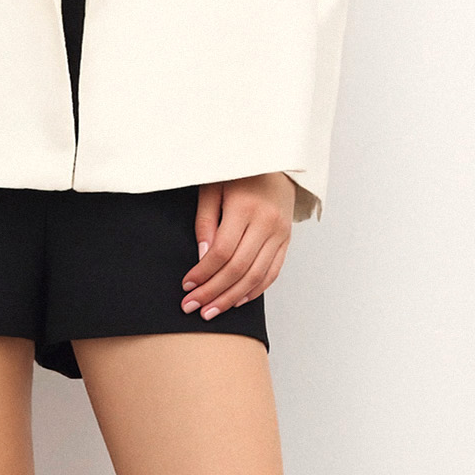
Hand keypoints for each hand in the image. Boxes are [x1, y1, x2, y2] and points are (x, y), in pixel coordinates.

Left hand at [184, 174, 294, 318]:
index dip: (203, 273)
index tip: (186, 286)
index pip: (222, 251)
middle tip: (192, 307)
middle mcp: (267, 223)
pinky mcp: (287, 240)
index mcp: (246, 207)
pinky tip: (237, 301)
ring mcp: (280, 233)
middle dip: (213, 292)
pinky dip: (254, 290)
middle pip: (238, 268)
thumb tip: (202, 257)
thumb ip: (206, 221)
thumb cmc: (239, 172)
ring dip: (231, 298)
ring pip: (256, 276)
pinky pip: (273, 272)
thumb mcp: (213, 187)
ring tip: (211, 311)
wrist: (277, 162)